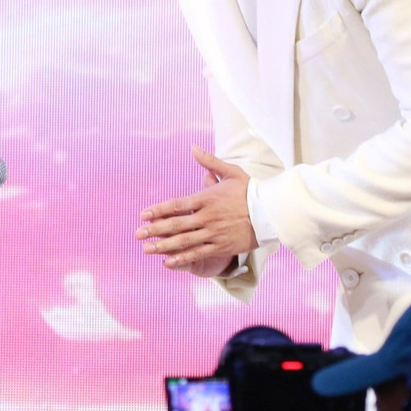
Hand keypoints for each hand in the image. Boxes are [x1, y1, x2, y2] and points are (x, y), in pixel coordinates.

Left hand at [137, 147, 256, 268]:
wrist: (272, 212)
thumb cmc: (251, 191)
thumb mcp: (232, 172)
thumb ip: (210, 162)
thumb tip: (192, 148)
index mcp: (207, 198)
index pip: (177, 205)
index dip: (158, 210)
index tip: (143, 215)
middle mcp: (207, 217)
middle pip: (176, 224)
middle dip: (154, 230)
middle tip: (138, 234)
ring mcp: (213, 233)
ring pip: (184, 241)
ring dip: (163, 246)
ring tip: (147, 249)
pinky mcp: (221, 246)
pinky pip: (198, 253)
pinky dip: (182, 258)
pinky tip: (167, 262)